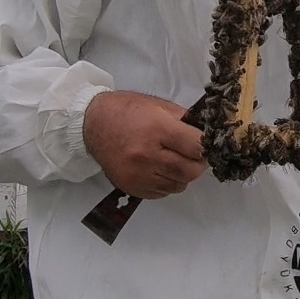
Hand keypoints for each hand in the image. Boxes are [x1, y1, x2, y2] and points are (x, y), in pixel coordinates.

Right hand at [82, 90, 208, 199]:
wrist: (92, 124)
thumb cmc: (127, 111)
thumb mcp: (158, 105)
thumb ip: (185, 120)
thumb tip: (207, 134)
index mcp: (156, 129)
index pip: (196, 147)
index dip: (206, 146)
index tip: (205, 143)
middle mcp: (147, 155)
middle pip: (191, 171)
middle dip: (198, 163)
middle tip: (192, 154)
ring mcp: (138, 175)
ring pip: (179, 185)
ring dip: (182, 174)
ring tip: (173, 159)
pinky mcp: (132, 187)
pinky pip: (163, 193)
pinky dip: (168, 183)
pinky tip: (159, 168)